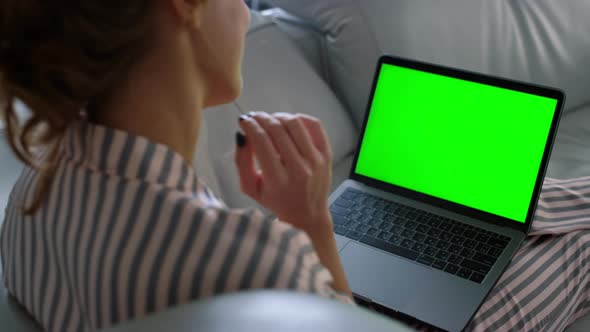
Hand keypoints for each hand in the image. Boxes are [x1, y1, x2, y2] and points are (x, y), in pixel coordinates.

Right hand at [235, 112, 333, 232]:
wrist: (308, 215)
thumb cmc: (276, 201)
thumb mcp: (250, 188)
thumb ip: (242, 162)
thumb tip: (241, 135)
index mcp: (278, 180)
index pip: (262, 141)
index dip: (250, 125)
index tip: (243, 121)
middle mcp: (299, 169)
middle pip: (277, 130)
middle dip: (261, 118)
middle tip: (254, 117)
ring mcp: (315, 161)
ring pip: (295, 124)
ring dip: (278, 116)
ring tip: (270, 119)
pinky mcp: (327, 155)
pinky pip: (315, 126)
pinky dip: (300, 118)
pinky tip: (289, 122)